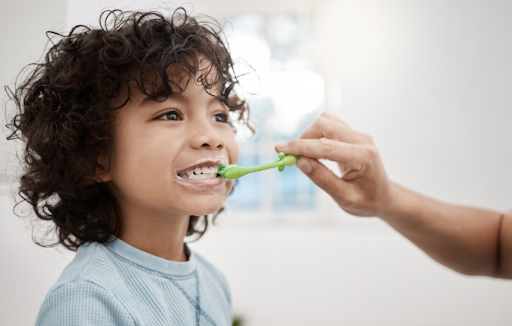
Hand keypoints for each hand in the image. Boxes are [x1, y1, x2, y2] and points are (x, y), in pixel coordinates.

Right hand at [275, 112, 392, 216]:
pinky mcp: (352, 134)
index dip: (300, 147)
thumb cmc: (367, 201)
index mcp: (363, 157)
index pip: (325, 146)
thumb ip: (323, 179)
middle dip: (303, 139)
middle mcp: (362, 140)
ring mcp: (358, 135)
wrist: (383, 196)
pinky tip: (314, 152)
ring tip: (305, 157)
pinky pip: (329, 125)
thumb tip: (300, 162)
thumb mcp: (344, 198)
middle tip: (291, 158)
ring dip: (309, 136)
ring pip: (325, 121)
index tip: (280, 150)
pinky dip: (316, 135)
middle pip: (324, 125)